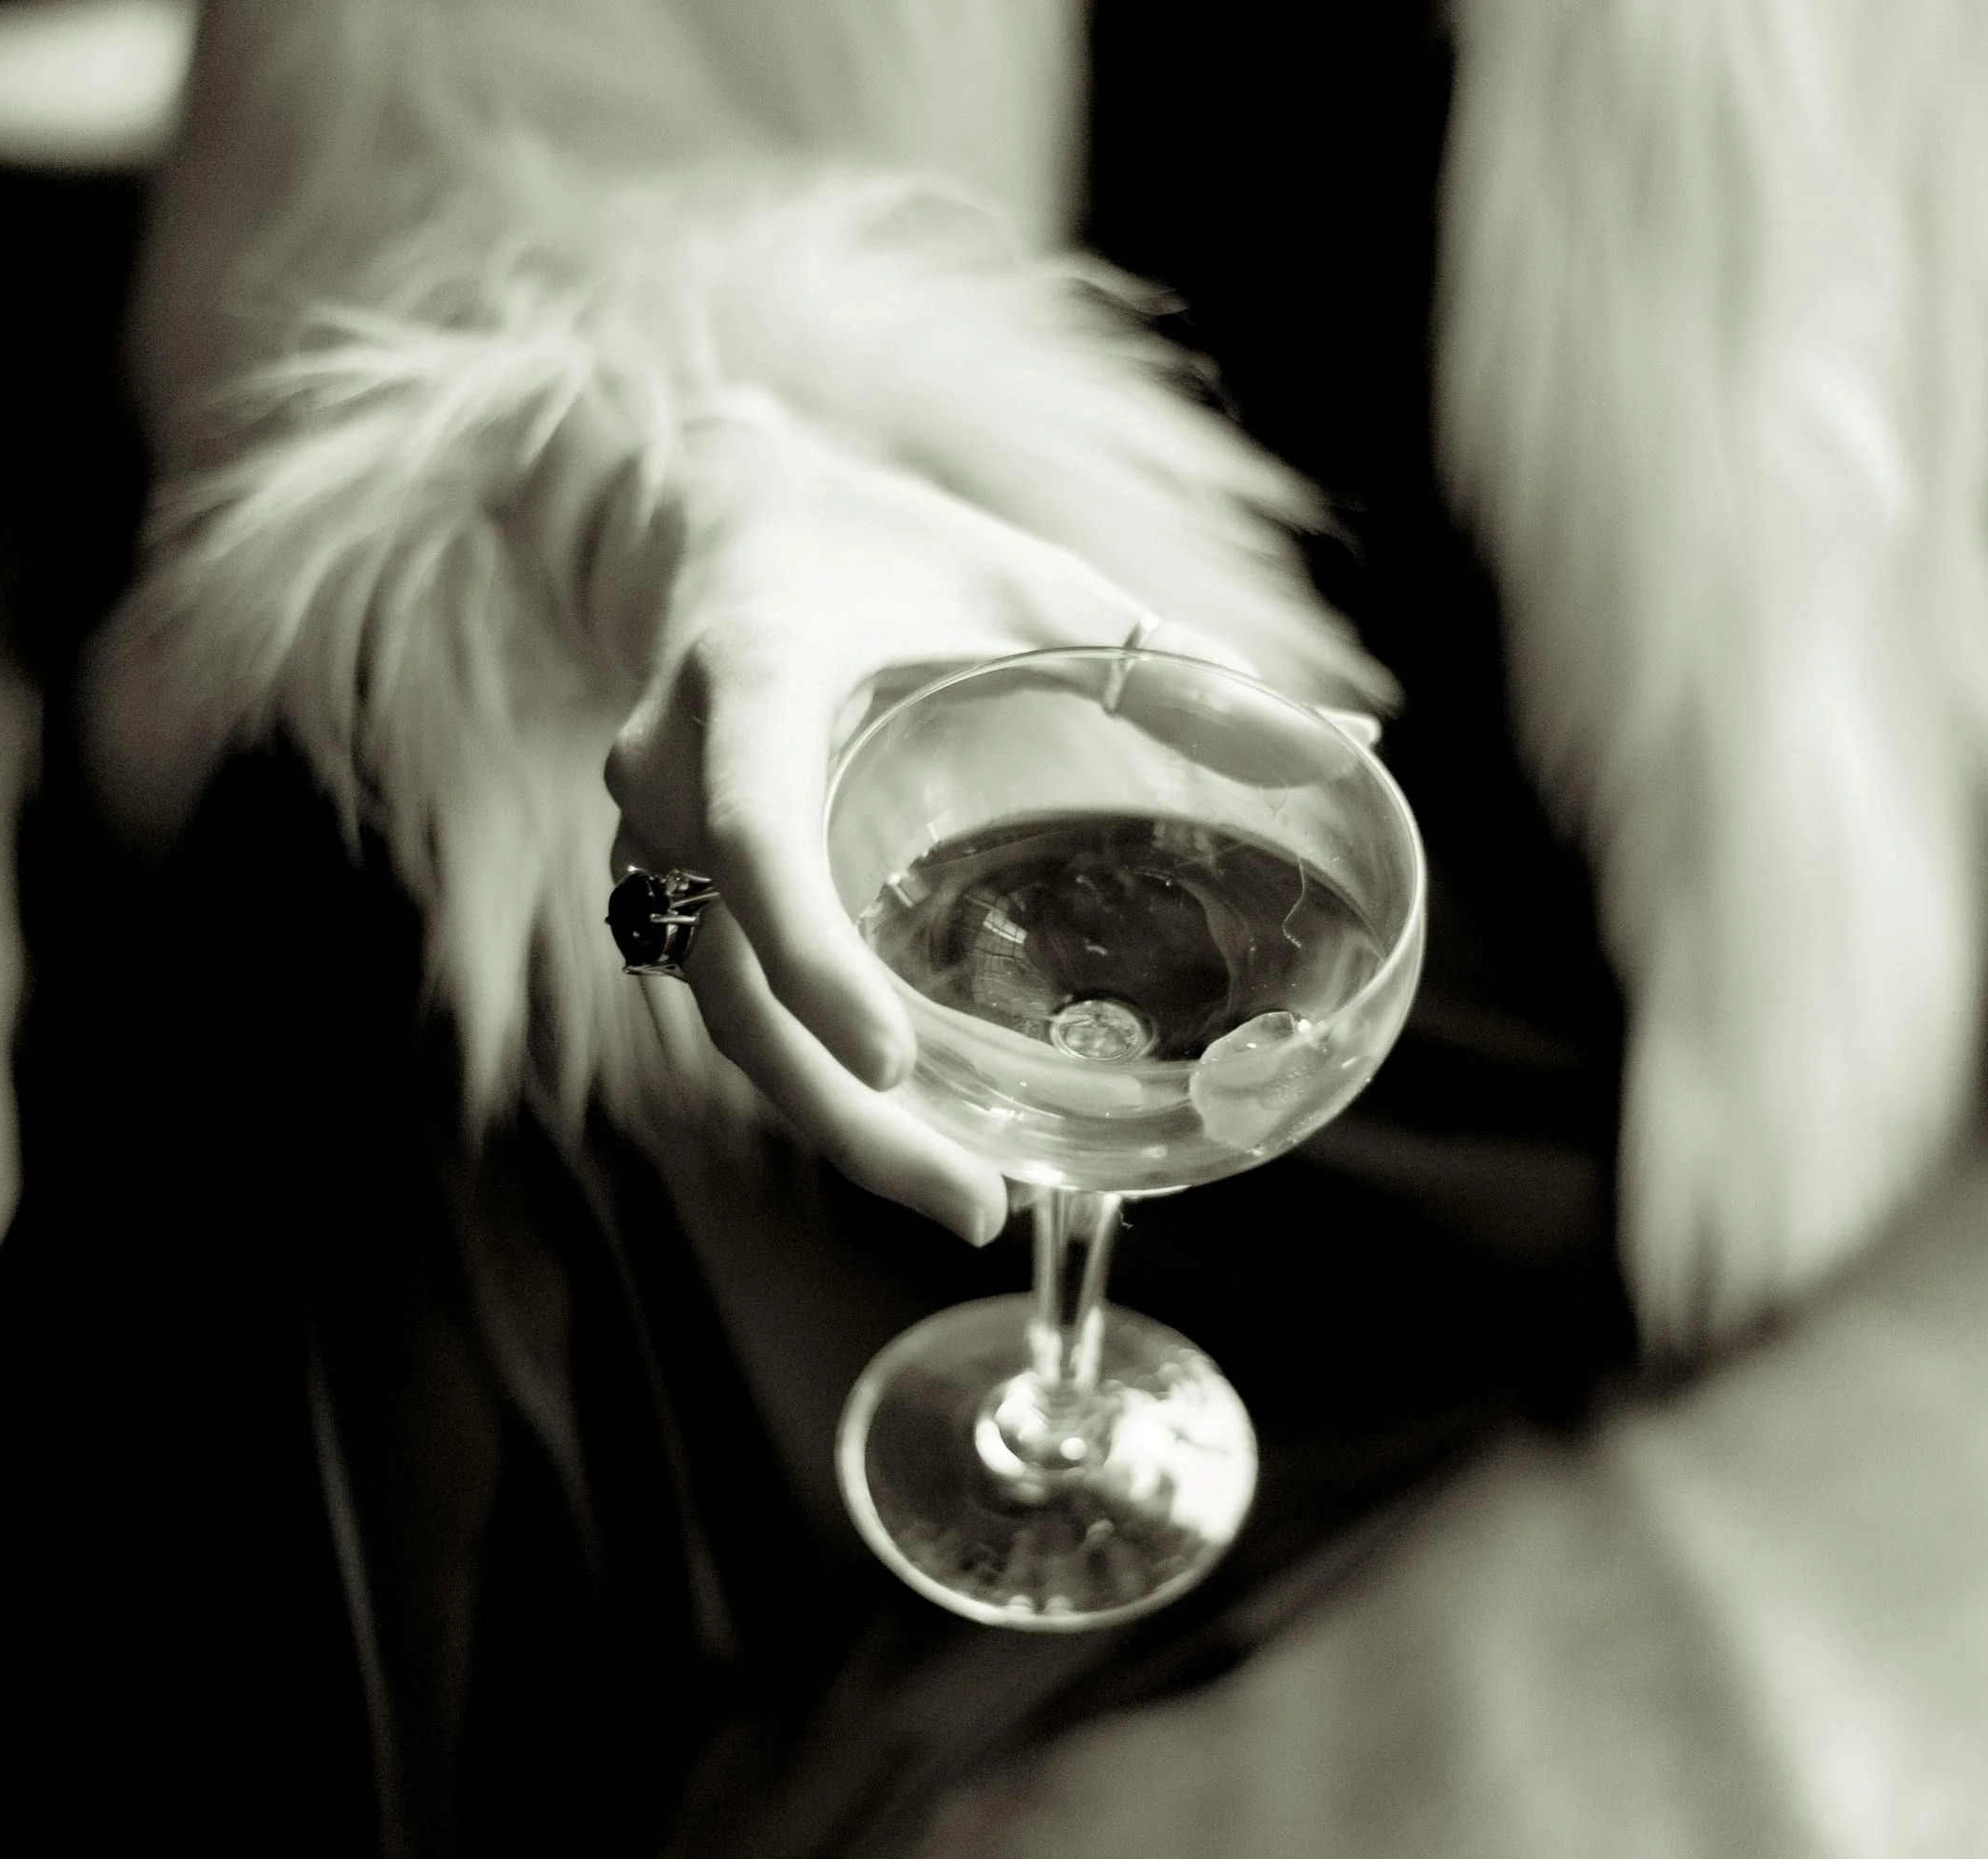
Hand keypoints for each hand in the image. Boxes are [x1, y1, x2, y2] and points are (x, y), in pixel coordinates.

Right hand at [529, 398, 1244, 1242]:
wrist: (721, 522)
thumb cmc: (881, 544)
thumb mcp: (1023, 580)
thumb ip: (1164, 659)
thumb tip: (1342, 742)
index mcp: (754, 675)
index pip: (755, 834)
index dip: (810, 956)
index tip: (895, 1063)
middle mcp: (671, 770)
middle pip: (727, 981)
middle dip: (839, 1115)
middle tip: (975, 1207)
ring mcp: (646, 836)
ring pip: (717, 1014)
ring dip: (829, 1120)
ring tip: (964, 1197)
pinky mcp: (663, 882)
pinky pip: (723, 998)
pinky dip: (808, 1072)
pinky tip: (909, 1125)